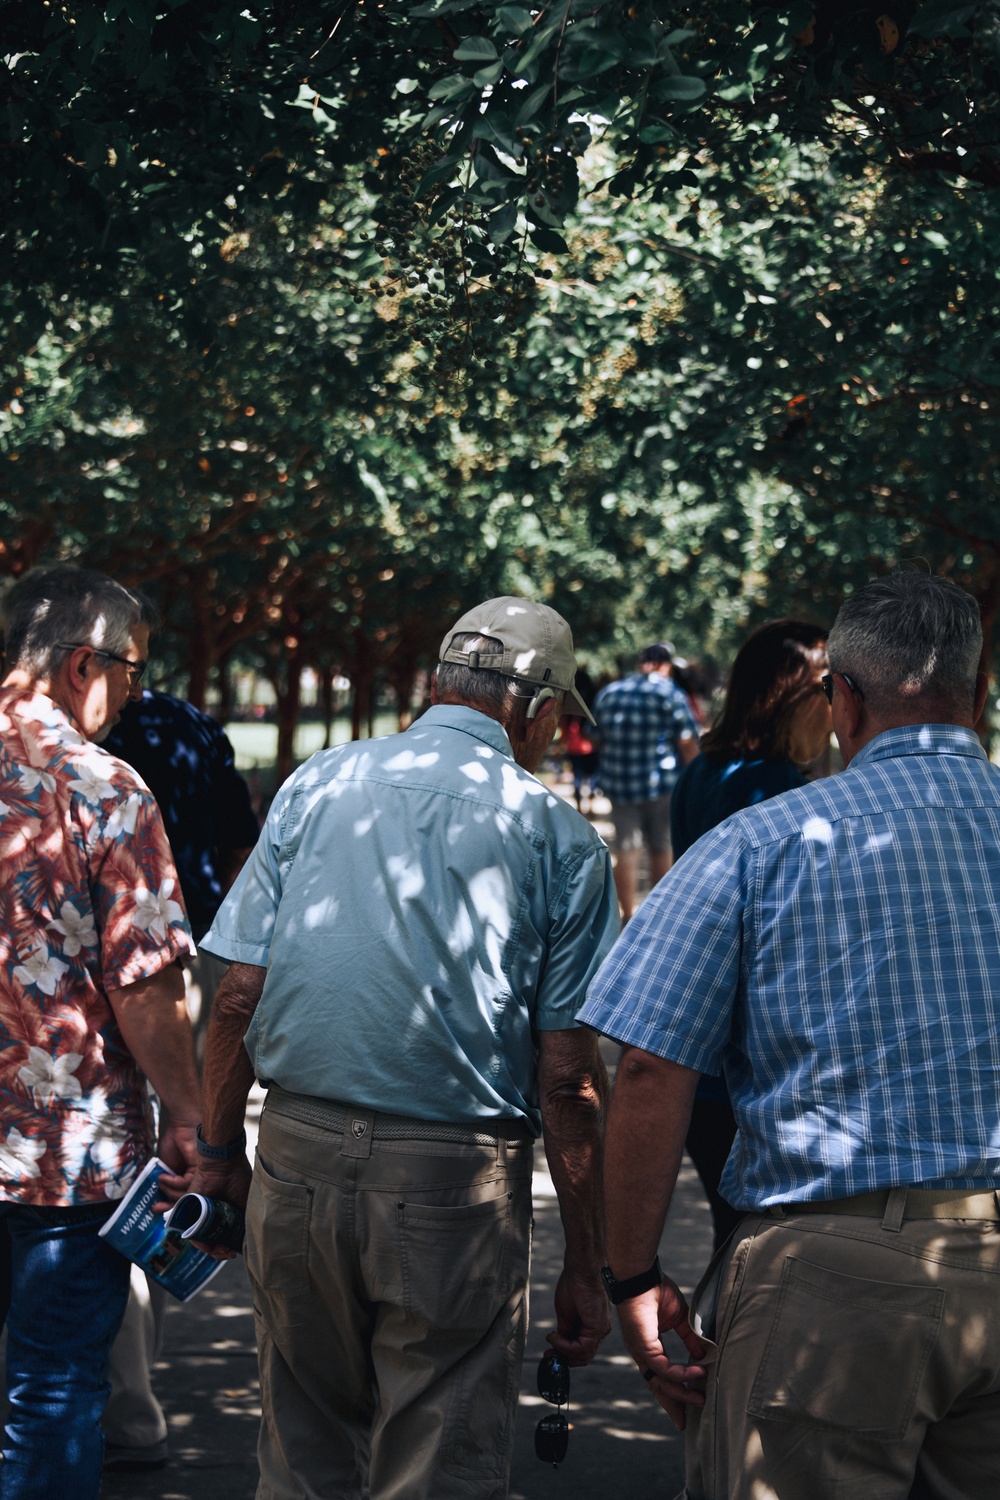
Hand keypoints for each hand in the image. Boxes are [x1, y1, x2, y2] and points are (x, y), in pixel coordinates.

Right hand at [153, 1121, 198, 1209]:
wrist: (182, 1125)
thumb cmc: (175, 1142)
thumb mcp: (165, 1167)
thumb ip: (164, 1182)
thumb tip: (156, 1199)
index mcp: (187, 1180)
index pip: (180, 1198)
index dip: (167, 1205)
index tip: (154, 1208)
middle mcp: (196, 1180)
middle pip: (184, 1200)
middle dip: (169, 1207)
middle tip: (155, 1208)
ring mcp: (199, 1177)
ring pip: (185, 1195)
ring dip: (169, 1191)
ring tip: (159, 1182)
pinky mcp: (200, 1171)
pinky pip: (185, 1184)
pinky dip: (172, 1183)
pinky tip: (163, 1177)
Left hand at [185, 1155, 253, 1260]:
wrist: (223, 1164)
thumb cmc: (238, 1179)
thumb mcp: (246, 1205)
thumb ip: (244, 1223)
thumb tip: (244, 1243)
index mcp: (225, 1214)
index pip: (224, 1237)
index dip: (228, 1248)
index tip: (233, 1252)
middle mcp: (211, 1216)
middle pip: (212, 1242)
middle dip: (220, 1252)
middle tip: (227, 1253)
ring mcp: (200, 1215)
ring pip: (202, 1240)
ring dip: (212, 1250)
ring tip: (222, 1250)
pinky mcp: (188, 1211)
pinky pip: (191, 1232)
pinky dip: (200, 1242)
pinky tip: (212, 1246)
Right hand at [547, 1264, 611, 1366]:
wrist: (580, 1270)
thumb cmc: (573, 1285)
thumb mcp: (565, 1313)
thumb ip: (565, 1330)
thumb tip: (559, 1344)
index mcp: (592, 1327)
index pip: (581, 1350)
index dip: (565, 1354)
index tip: (550, 1352)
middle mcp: (599, 1331)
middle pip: (583, 1357)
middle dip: (564, 1357)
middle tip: (548, 1354)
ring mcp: (600, 1330)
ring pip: (583, 1356)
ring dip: (563, 1351)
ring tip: (552, 1338)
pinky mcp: (598, 1327)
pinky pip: (583, 1347)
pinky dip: (566, 1346)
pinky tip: (556, 1336)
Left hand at [617, 1276, 706, 1429]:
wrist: (641, 1276)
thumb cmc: (656, 1290)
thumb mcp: (679, 1317)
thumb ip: (689, 1337)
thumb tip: (703, 1355)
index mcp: (648, 1347)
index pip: (660, 1376)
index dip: (673, 1392)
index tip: (685, 1407)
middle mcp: (642, 1353)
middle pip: (657, 1387)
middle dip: (672, 1405)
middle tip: (685, 1423)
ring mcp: (641, 1351)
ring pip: (661, 1382)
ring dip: (682, 1392)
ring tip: (701, 1398)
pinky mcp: (643, 1346)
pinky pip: (663, 1368)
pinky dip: (681, 1373)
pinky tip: (697, 1372)